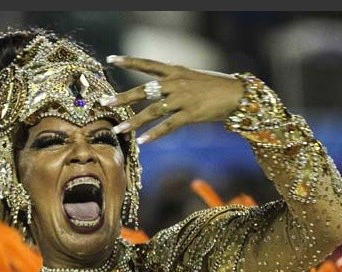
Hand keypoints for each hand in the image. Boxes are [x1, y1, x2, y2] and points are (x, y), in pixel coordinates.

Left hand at [100, 55, 244, 143]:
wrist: (237, 94)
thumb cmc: (213, 86)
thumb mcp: (190, 76)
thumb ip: (172, 79)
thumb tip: (155, 80)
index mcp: (175, 71)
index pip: (147, 64)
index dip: (129, 61)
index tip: (110, 60)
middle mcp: (176, 83)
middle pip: (144, 90)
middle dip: (122, 97)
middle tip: (104, 102)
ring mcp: (183, 99)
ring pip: (152, 111)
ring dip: (134, 122)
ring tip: (118, 129)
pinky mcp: (191, 114)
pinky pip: (168, 126)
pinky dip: (155, 135)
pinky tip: (143, 142)